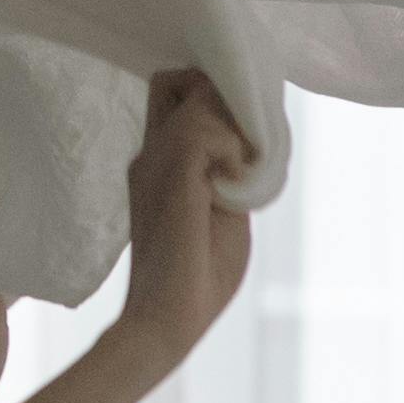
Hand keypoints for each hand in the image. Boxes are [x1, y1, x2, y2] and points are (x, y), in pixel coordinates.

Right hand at [110, 70, 253, 369]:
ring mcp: (155, 161)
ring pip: (198, 95)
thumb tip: (252, 137)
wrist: (167, 322)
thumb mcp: (226, 210)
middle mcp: (151, 154)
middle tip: (243, 146)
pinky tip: (234, 187)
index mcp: (160, 163)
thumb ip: (231, 171)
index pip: (175, 94)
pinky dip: (232, 149)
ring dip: (234, 126)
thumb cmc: (199, 278)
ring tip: (241, 174)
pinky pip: (206, 130)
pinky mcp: (170, 175)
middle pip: (178, 81)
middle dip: (220, 97)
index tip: (244, 130)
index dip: (211, 95)